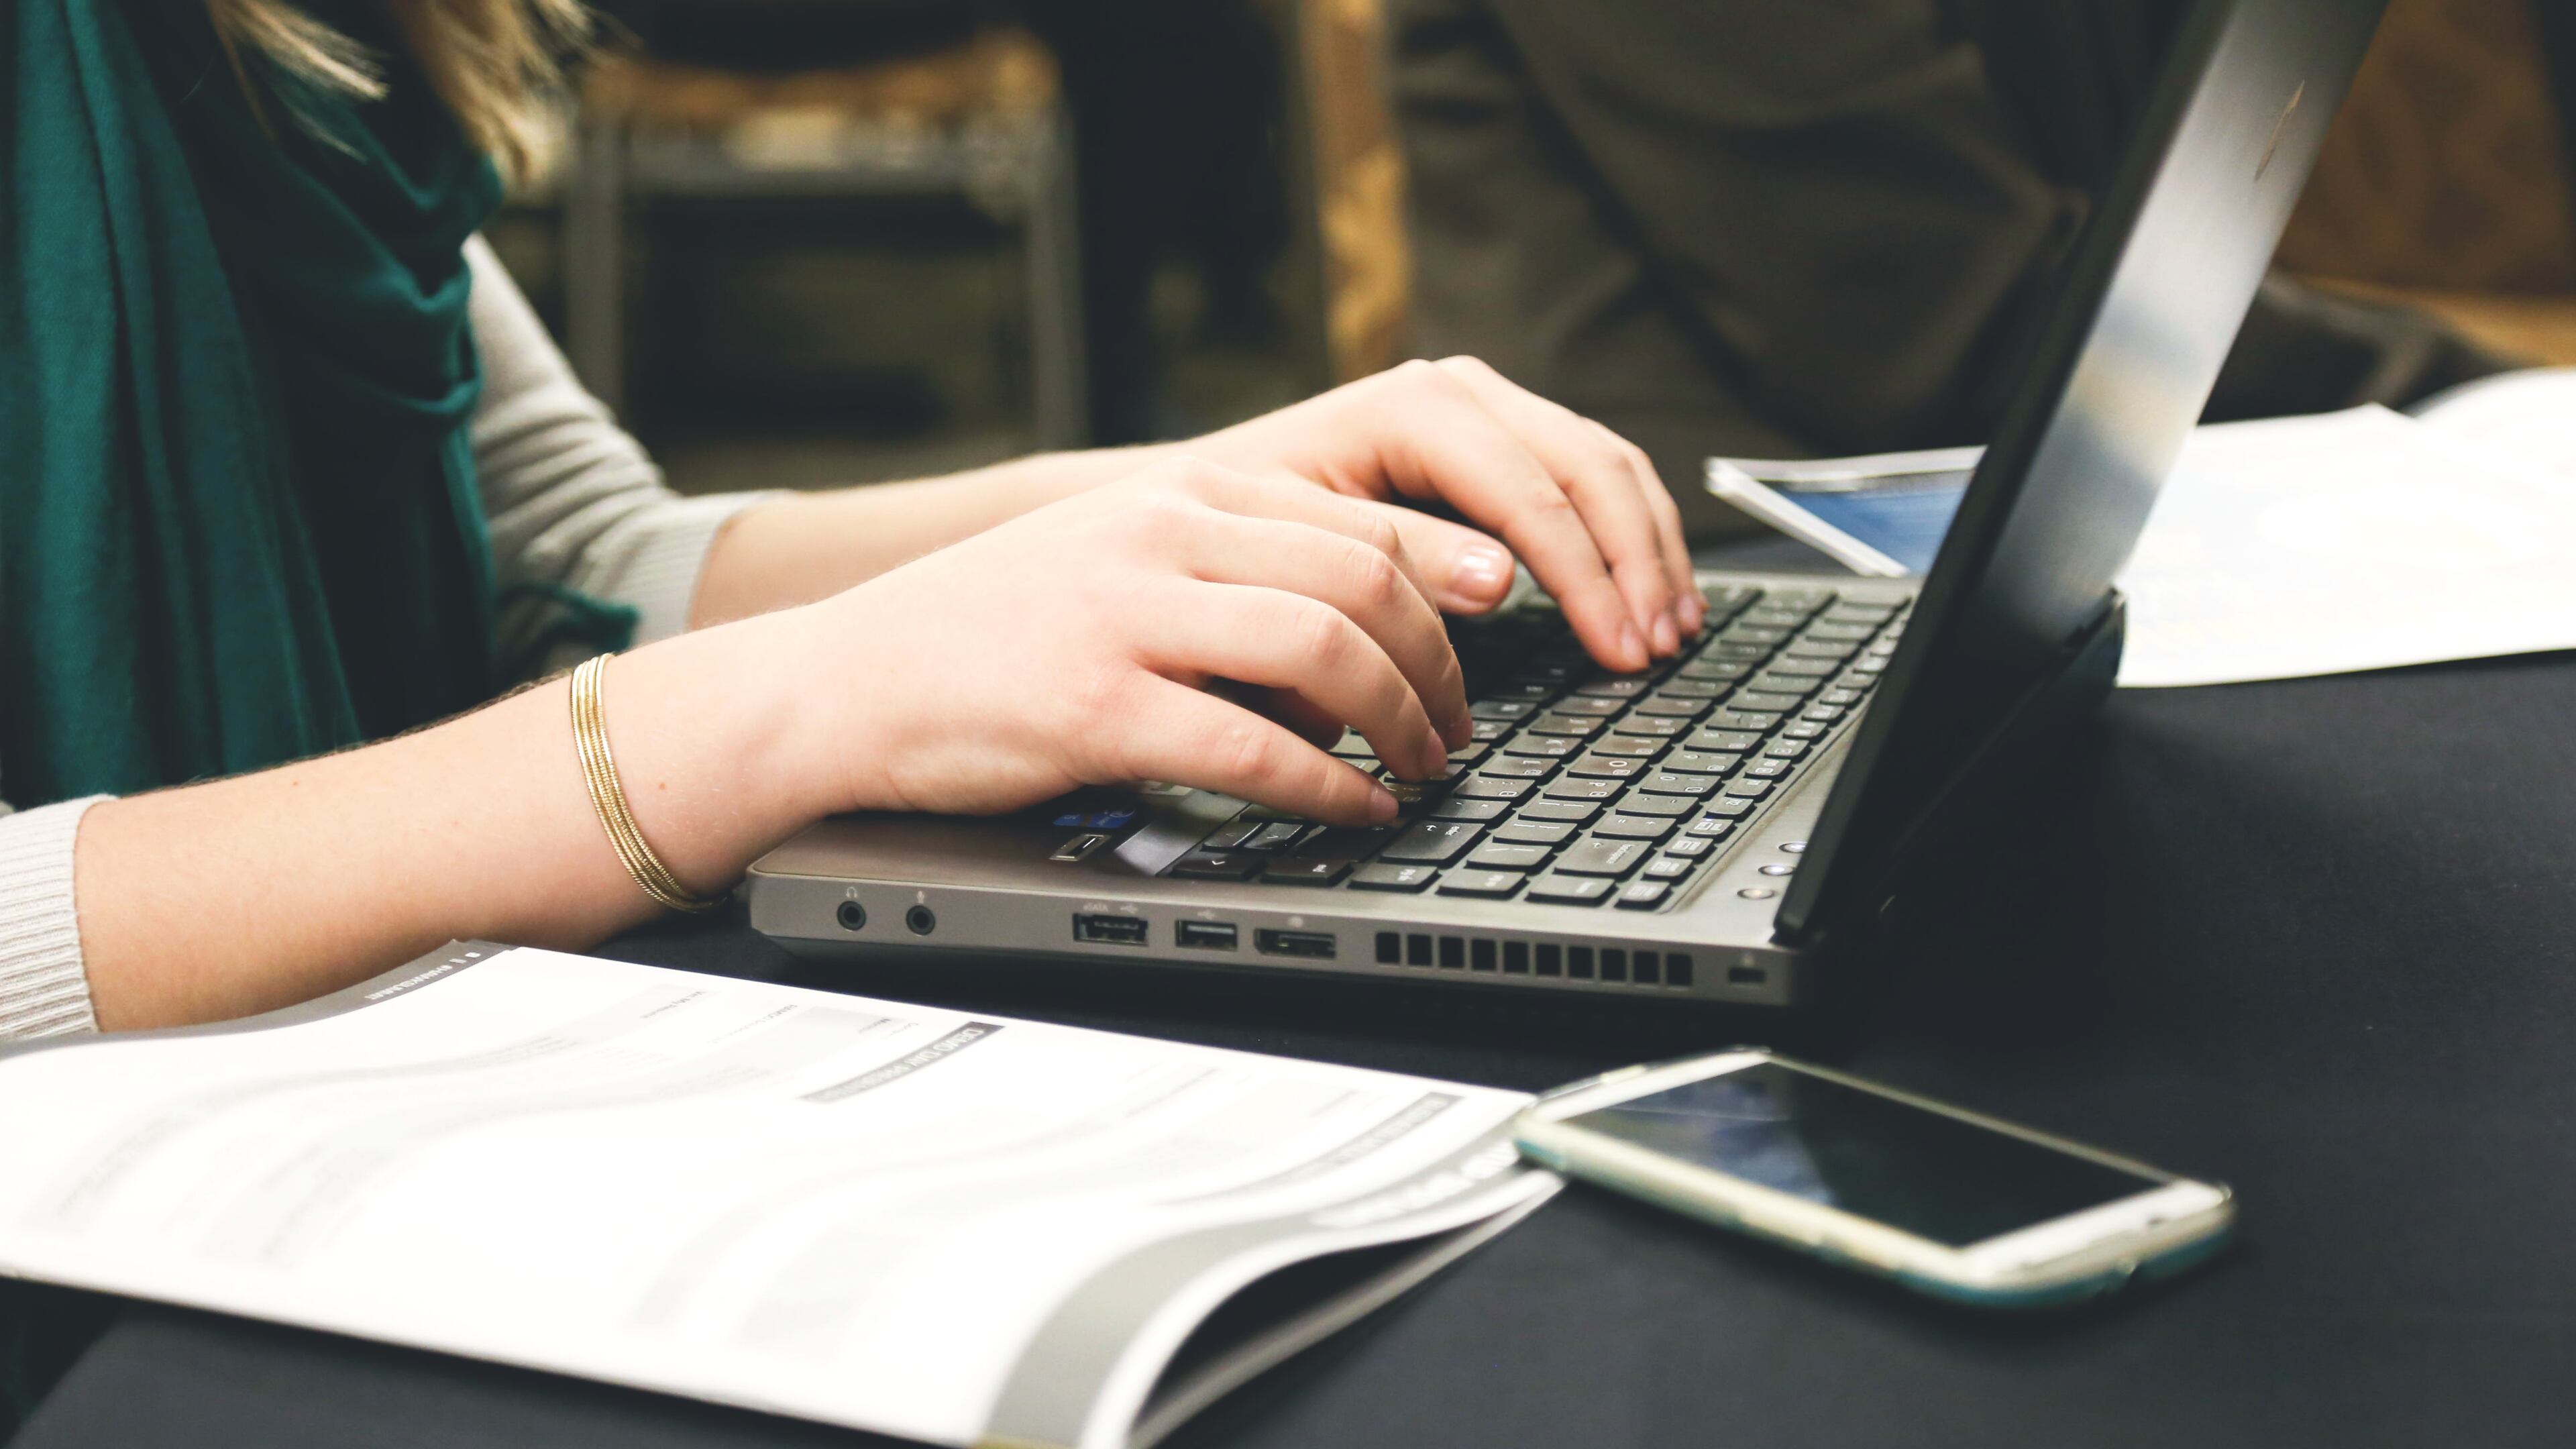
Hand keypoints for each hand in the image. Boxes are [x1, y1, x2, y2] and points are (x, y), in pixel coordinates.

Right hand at [789, 458, 1473, 825]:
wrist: (845, 680)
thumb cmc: (988, 636)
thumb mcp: (1115, 561)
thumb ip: (1224, 575)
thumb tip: (1354, 640)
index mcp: (1178, 495)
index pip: (1354, 522)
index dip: (1444, 587)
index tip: (1487, 639)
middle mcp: (1160, 535)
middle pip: (1363, 581)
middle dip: (1439, 664)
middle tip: (1458, 730)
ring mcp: (1126, 616)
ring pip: (1324, 649)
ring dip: (1400, 721)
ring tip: (1422, 771)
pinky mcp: (1095, 706)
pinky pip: (1252, 746)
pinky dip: (1327, 786)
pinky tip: (1354, 811)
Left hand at [1192, 356, 1700, 672]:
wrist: (1199, 501)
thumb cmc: (1239, 530)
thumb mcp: (1305, 547)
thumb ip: (1401, 560)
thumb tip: (1502, 581)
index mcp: (1415, 407)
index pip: (1533, 493)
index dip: (1588, 578)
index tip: (1620, 648)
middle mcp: (1461, 393)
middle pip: (1589, 468)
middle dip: (1635, 564)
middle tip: (1659, 649)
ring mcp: (1487, 410)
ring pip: (1606, 466)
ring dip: (1650, 550)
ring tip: (1674, 629)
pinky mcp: (1499, 441)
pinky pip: (1591, 477)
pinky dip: (1630, 536)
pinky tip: (1651, 592)